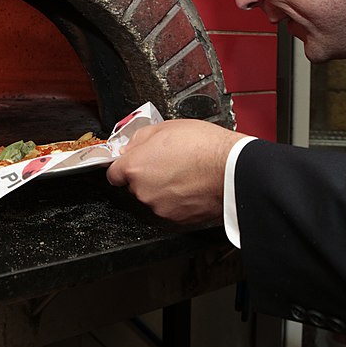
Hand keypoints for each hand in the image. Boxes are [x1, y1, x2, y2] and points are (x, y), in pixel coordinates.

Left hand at [106, 119, 247, 223]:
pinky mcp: (177, 219)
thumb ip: (141, 138)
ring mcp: (159, 207)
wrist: (232, 169)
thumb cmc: (204, 146)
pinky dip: (178, 200)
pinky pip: (171, 208)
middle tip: (168, 163)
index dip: (124, 167)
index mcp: (136, 167)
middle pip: (135, 186)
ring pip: (154, 198)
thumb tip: (131, 146)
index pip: (113, 174)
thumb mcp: (167, 127)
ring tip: (184, 174)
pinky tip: (191, 186)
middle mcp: (143, 191)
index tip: (132, 164)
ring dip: (163, 189)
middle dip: (147, 176)